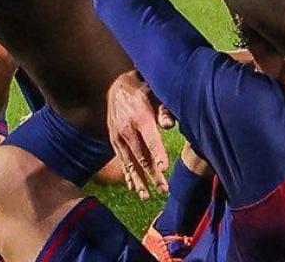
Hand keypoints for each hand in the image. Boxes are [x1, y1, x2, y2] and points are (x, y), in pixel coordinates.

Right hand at [106, 70, 169, 197]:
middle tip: (164, 190)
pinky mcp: (114, 142)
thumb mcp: (155, 93)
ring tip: (147, 196)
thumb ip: (163, 109)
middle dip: (153, 175)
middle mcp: (127, 130)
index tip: (164, 169)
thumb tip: (170, 125)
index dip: (158, 154)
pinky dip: (127, 175)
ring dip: (139, 180)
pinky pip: (122, 161)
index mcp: (140, 117)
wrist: (116, 88)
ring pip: (130, 163)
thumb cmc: (143, 90)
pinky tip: (133, 187)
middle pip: (142, 156)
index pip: (151, 139)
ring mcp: (118, 138)